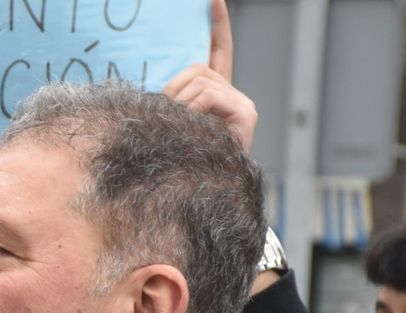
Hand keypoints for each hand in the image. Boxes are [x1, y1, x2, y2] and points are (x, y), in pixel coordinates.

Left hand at [163, 0, 255, 151]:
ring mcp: (242, 104)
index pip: (219, 51)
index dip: (218, 24)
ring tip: (180, 128)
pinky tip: (193, 127)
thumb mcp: (175, 127)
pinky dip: (193, 110)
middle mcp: (234, 95)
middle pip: (197, 69)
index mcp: (218, 95)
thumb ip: (173, 104)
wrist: (205, 195)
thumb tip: (160, 91)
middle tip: (168, 114)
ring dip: (180, 104)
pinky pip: (208, 96)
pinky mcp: (245, 114)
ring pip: (199, 82)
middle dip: (174, 89)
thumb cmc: (183, 162)